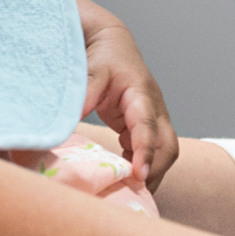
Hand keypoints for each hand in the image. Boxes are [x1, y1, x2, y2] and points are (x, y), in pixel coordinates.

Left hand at [75, 0, 177, 186]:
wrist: (112, 43)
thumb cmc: (103, 57)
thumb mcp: (91, 72)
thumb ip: (83, 95)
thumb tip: (66, 124)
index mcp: (140, 94)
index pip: (148, 127)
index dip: (145, 152)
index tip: (139, 175)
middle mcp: (153, 108)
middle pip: (168, 146)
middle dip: (155, 170)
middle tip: (133, 192)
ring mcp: (153, 118)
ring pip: (165, 151)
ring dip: (151, 171)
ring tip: (128, 190)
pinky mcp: (144, 125)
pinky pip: (153, 151)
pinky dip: (142, 166)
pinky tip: (125, 177)